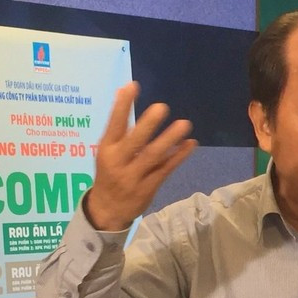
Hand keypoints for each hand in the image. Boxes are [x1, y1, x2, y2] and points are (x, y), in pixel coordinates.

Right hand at [86, 81, 197, 230]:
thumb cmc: (110, 173)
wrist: (106, 211)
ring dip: (170, 139)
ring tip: (185, 124)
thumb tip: (126, 93)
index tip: (133, 86)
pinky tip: (190, 144)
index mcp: (106, 150)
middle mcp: (119, 162)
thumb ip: (119, 129)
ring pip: (153, 156)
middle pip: (135, 141)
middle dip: (148, 124)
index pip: (114, 124)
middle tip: (162, 107)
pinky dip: (179, 156)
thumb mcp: (108, 153)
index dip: (122, 106)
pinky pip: (165, 169)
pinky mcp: (148, 188)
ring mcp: (134, 176)